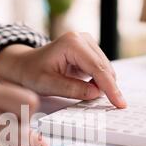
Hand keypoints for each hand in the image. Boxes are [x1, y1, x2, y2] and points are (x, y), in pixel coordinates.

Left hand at [0, 32, 125, 107]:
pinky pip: (101, 69)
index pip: (97, 68)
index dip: (110, 88)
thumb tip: (96, 93)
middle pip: (105, 68)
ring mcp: (87, 43)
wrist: (25, 65)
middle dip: (108, 88)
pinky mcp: (89, 51)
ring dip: (103, 85)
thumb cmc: (32, 73)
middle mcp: (82, 39)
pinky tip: (89, 89)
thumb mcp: (48, 85)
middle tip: (111, 107)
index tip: (119, 103)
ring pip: (106, 69)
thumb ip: (72, 89)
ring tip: (89, 96)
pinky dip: (99, 82)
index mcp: (72, 43)